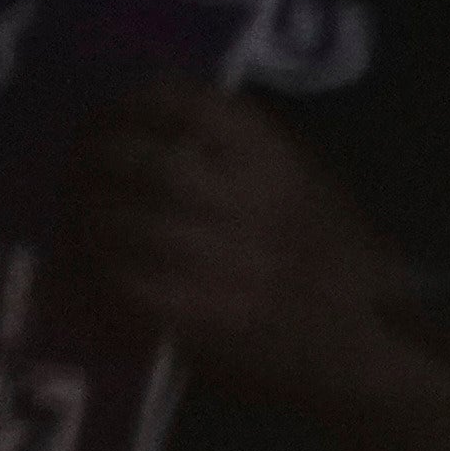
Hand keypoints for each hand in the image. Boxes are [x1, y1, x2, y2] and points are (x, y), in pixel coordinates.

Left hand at [71, 80, 421, 415]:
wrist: (374, 348)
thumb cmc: (342, 264)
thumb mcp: (309, 185)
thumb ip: (244, 154)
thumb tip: (157, 130)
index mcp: (278, 162)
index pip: (187, 103)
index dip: (132, 102)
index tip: (110, 112)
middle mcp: (248, 201)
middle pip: (138, 160)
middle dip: (92, 160)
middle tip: (75, 168)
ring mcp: (225, 262)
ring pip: (119, 222)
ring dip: (84, 221)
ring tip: (78, 222)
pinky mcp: (203, 320)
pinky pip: (125, 286)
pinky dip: (97, 278)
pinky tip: (94, 274)